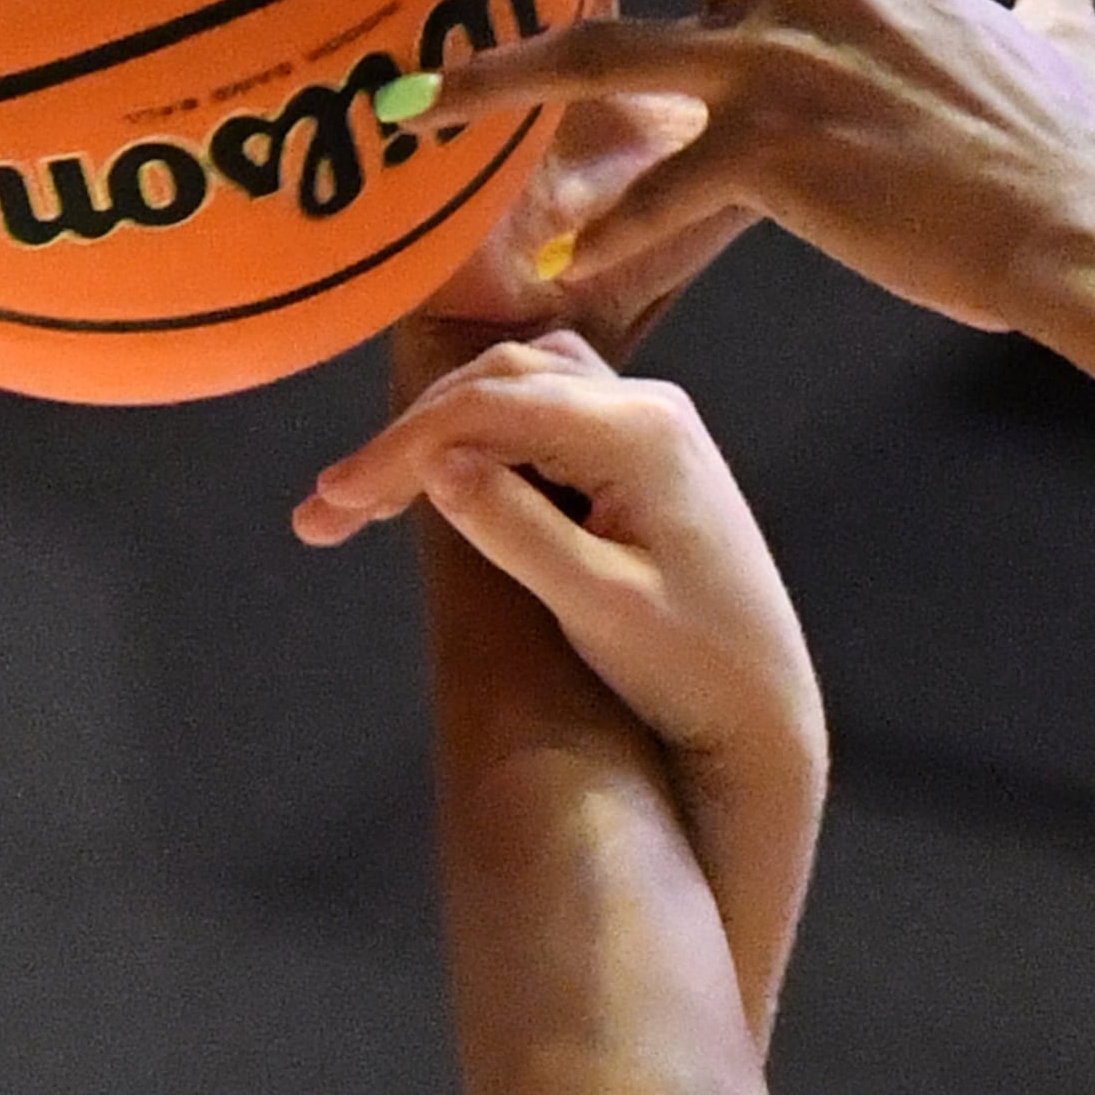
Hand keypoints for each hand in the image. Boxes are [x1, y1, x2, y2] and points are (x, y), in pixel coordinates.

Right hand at [290, 328, 824, 776]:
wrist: (765, 709)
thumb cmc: (693, 671)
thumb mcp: (597, 606)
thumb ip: (515, 528)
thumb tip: (434, 463)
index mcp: (640, 433)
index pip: (489, 408)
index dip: (399, 449)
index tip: (331, 503)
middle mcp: (649, 406)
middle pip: (496, 384)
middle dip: (407, 440)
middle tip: (329, 510)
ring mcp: (650, 425)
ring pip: (515, 390)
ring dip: (440, 432)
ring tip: (371, 501)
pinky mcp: (644, 455)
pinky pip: (543, 418)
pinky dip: (481, 443)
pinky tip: (438, 487)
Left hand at [365, 0, 1094, 336]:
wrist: (1081, 224)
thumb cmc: (1073, 146)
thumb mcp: (1061, 36)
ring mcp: (787, 62)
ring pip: (604, 49)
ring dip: (496, 72)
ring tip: (410, 96)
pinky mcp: (783, 154)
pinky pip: (661, 188)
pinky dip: (607, 233)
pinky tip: (552, 268)